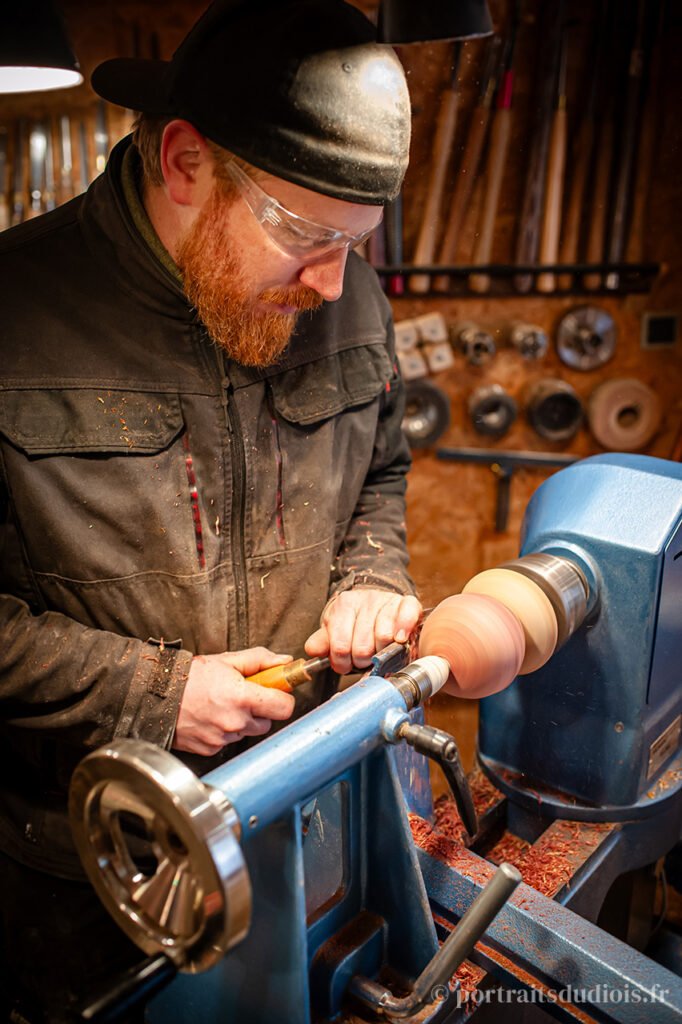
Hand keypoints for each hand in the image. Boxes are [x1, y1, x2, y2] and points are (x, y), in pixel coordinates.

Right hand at [173, 647, 295, 755]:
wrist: (156, 695)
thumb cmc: (189, 677)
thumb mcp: (226, 660)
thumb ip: (259, 660)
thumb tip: (284, 662)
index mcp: (242, 697)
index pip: (284, 708)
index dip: (283, 699)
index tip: (277, 693)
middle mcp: (235, 722)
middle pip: (267, 723)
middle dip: (260, 711)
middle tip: (244, 697)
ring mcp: (223, 738)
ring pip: (247, 733)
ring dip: (241, 722)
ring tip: (222, 705)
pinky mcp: (211, 749)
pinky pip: (229, 741)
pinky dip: (224, 731)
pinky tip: (211, 717)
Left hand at [304, 589, 421, 674]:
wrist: (376, 602)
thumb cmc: (355, 620)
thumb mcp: (334, 629)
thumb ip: (323, 641)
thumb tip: (312, 650)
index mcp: (344, 605)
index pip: (340, 647)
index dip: (342, 663)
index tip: (345, 664)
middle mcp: (365, 599)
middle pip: (362, 647)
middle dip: (362, 661)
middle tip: (363, 659)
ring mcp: (387, 600)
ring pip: (383, 638)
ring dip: (382, 653)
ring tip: (378, 651)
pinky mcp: (407, 603)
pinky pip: (406, 616)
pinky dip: (403, 630)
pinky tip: (399, 638)